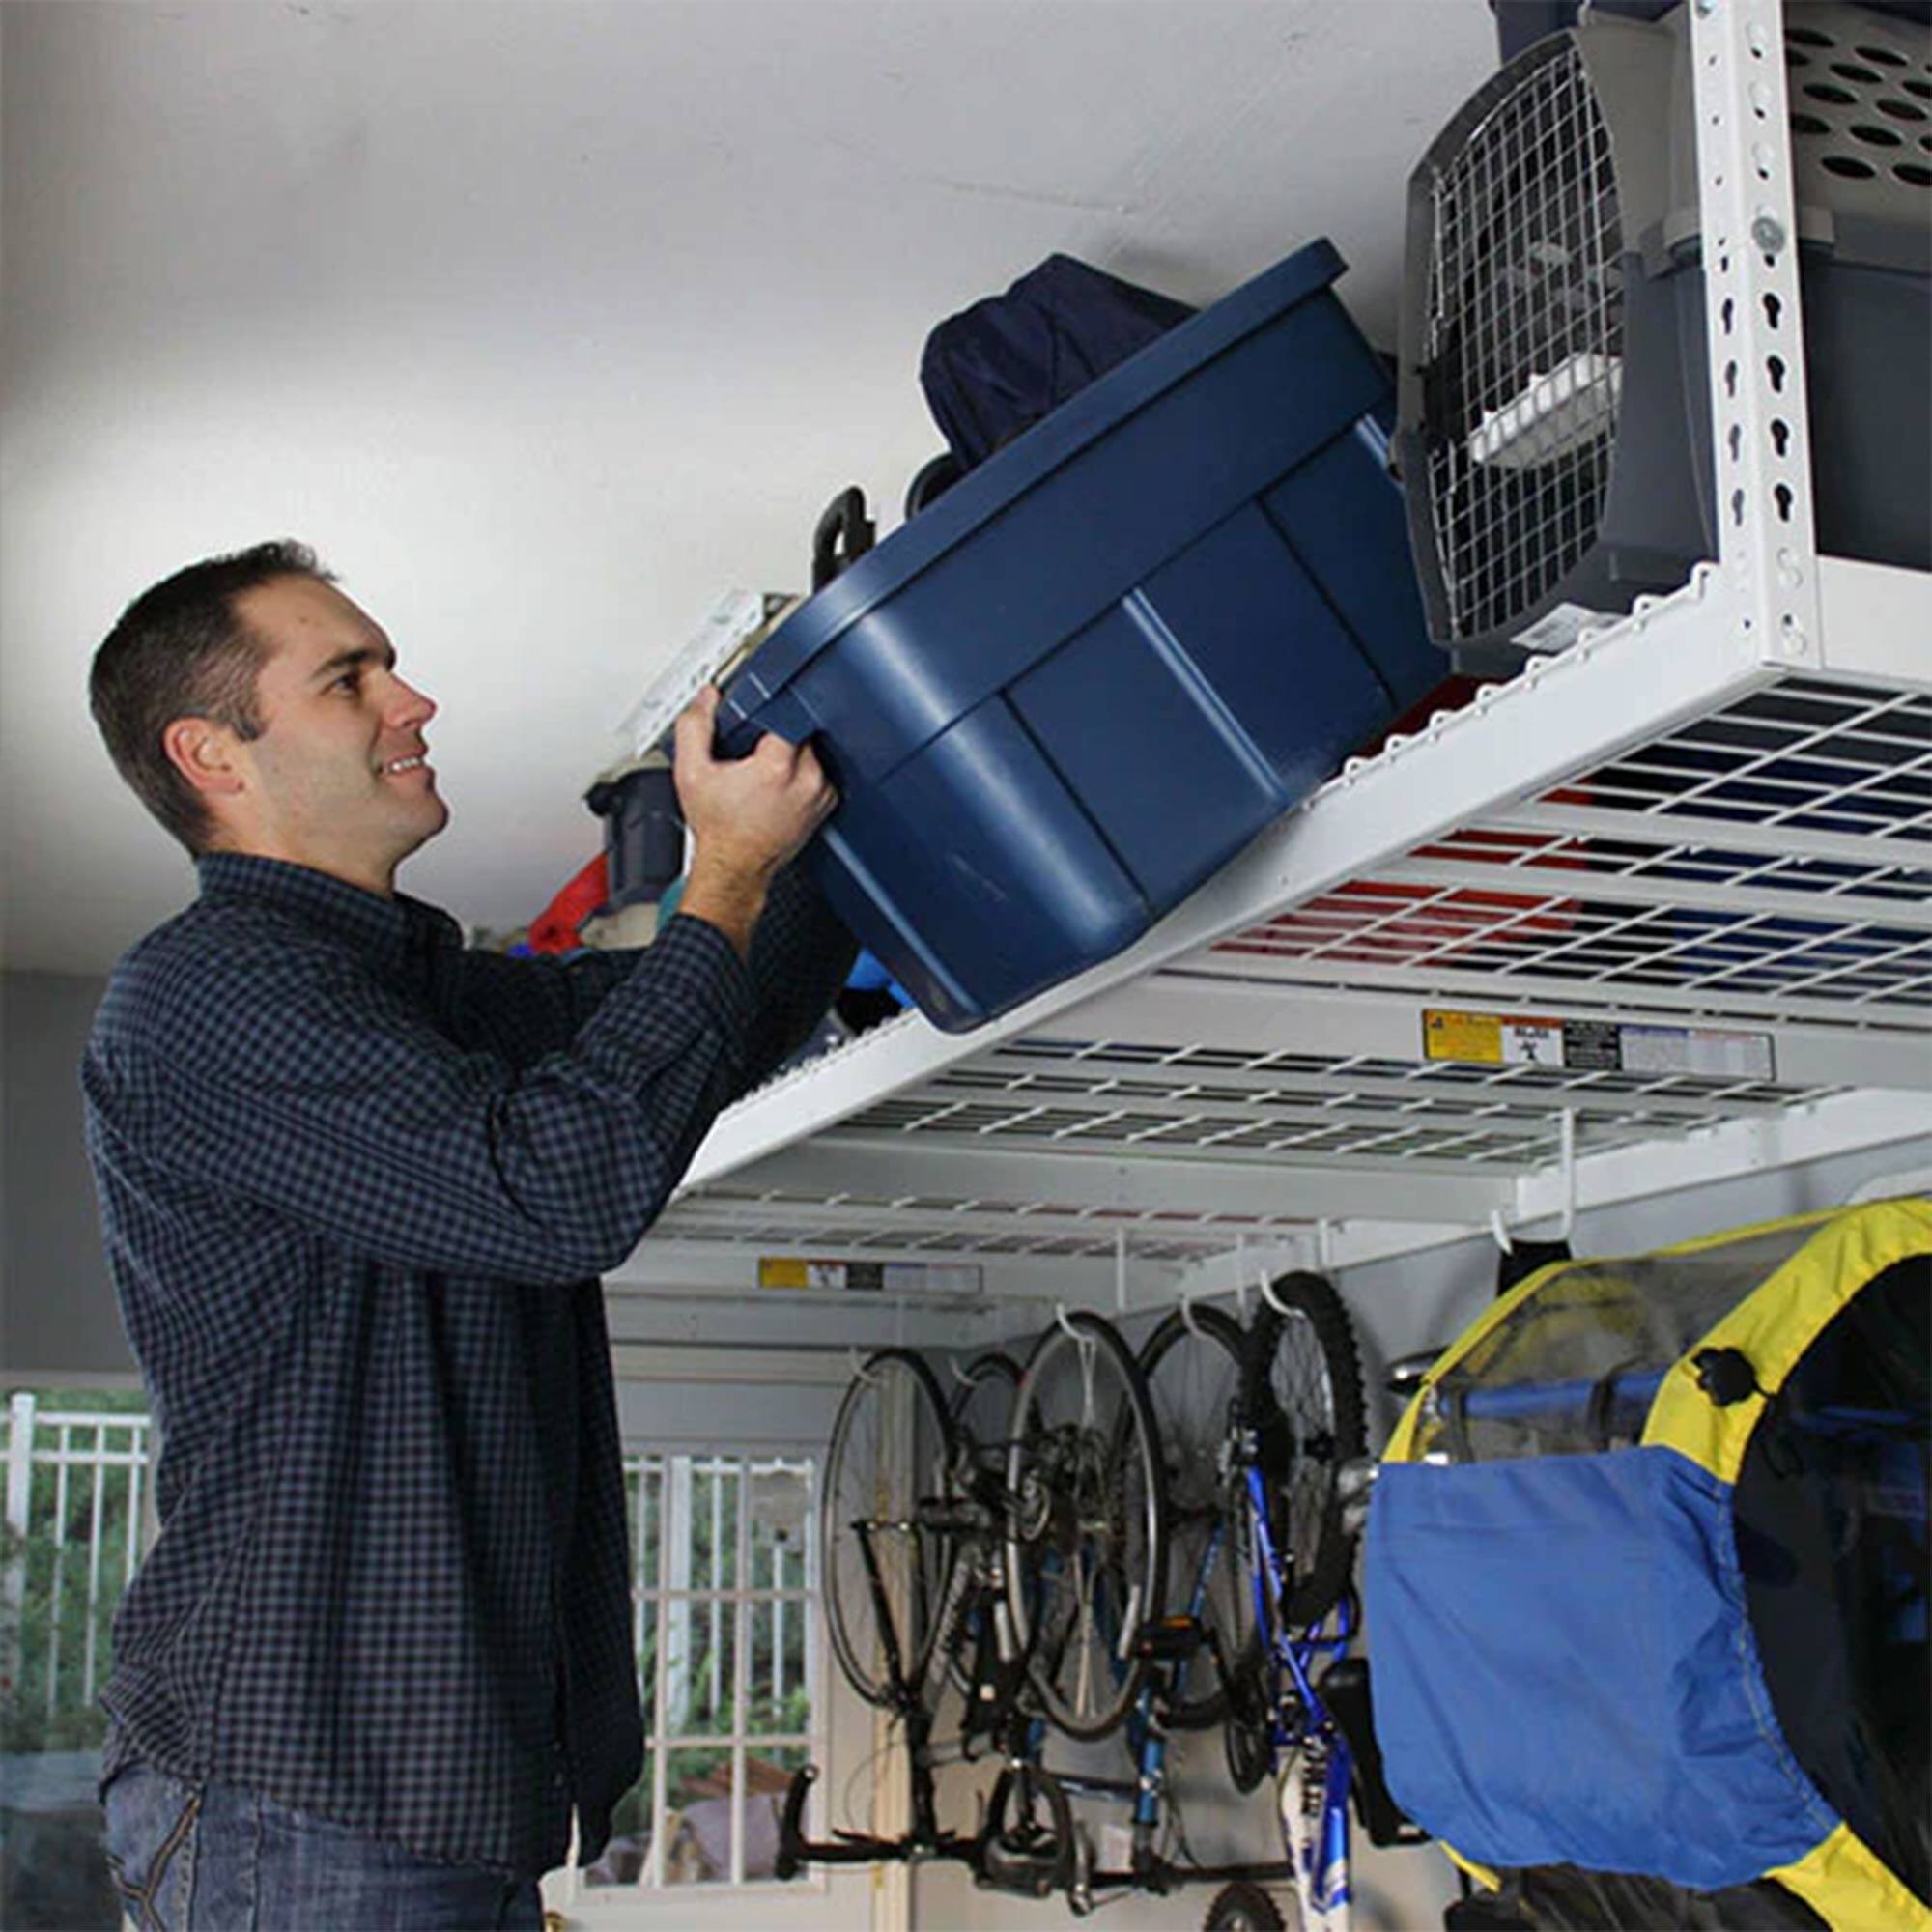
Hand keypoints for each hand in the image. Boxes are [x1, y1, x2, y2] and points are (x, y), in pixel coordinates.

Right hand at [671, 687, 836, 953]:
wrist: (734, 867)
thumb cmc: (717, 829)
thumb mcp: (691, 773)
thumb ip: (695, 728)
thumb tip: (707, 698)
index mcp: (778, 766)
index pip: (786, 713)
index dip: (768, 712)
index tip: (754, 723)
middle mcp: (808, 779)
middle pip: (800, 730)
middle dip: (777, 734)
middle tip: (752, 751)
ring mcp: (820, 793)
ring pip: (811, 751)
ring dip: (791, 754)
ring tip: (764, 772)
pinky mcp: (825, 804)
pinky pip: (819, 773)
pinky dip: (802, 774)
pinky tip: (778, 786)